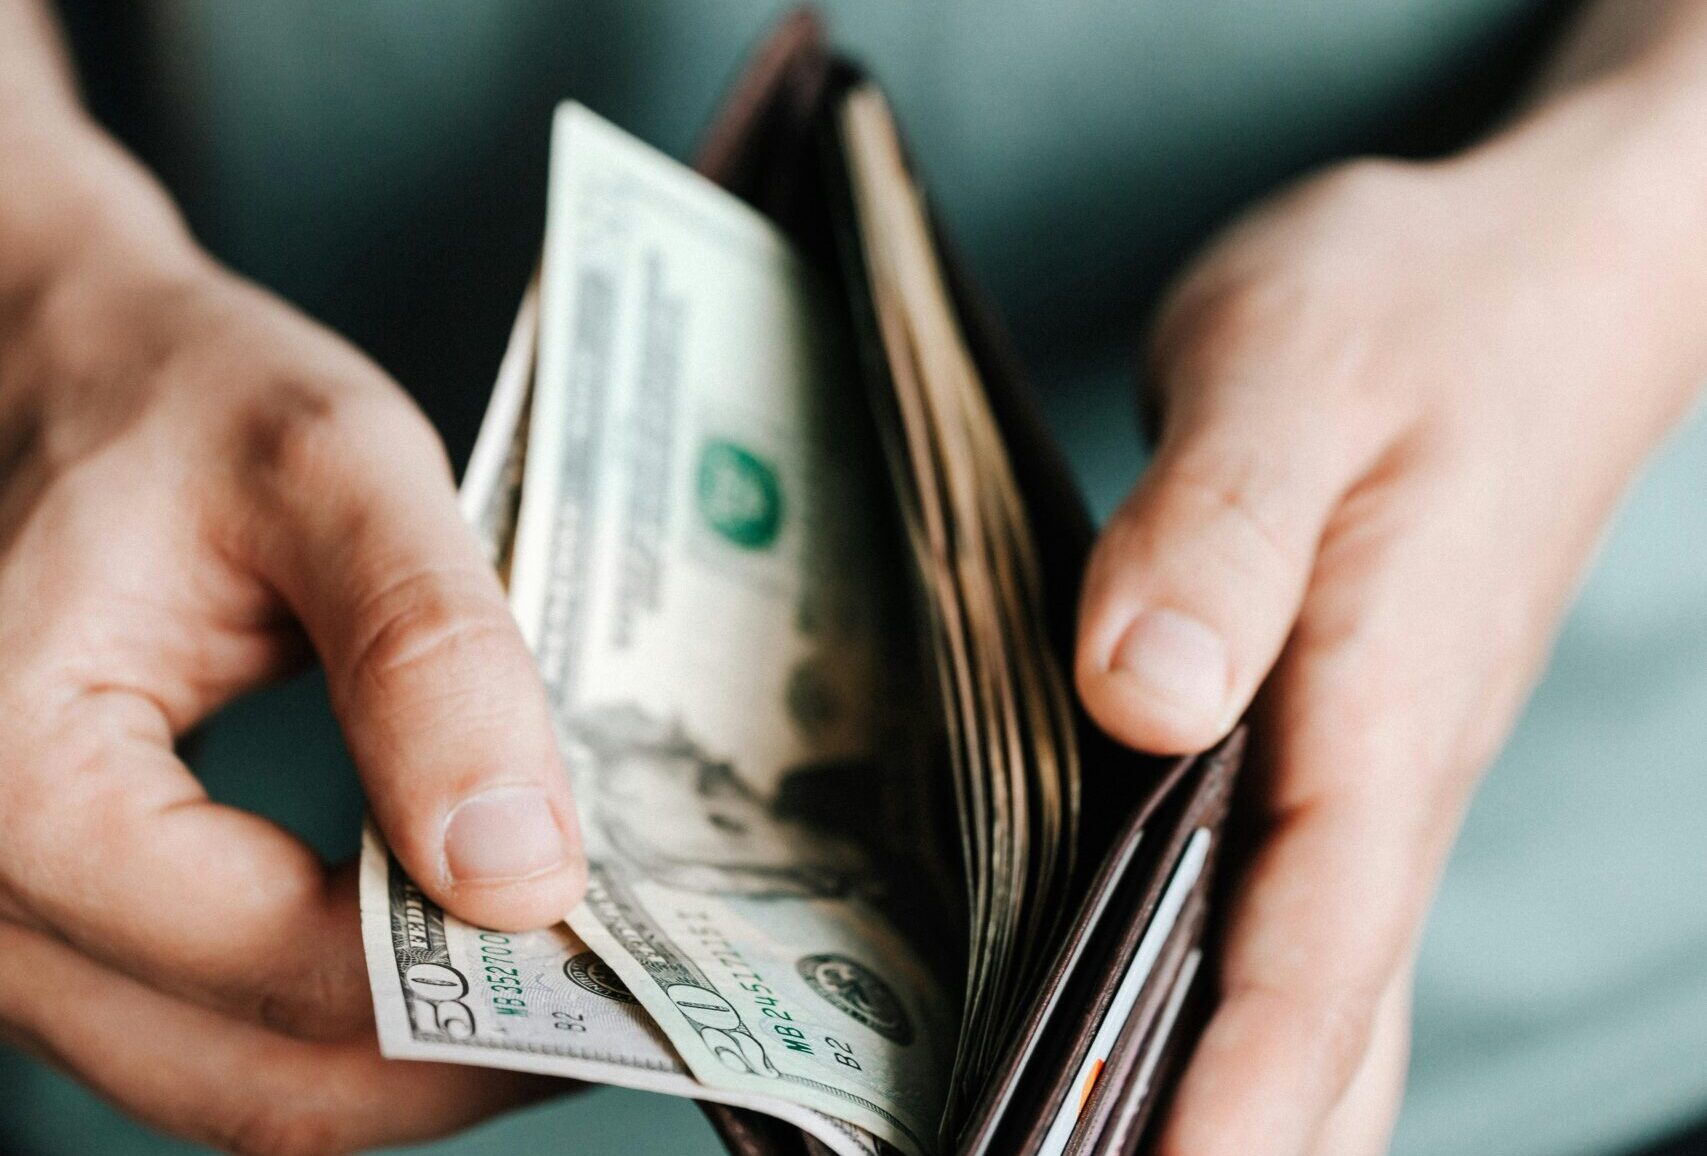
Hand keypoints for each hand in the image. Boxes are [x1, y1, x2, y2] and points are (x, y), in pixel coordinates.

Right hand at [0, 150, 583, 1149]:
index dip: (469, 991)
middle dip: (451, 1059)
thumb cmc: (177, 393)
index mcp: (13, 775)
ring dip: (397, 1058)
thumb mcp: (329, 468)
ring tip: (546, 982)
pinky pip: (195, 1029)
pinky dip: (327, 1020)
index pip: (279, 964)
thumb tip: (521, 875)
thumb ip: (429, 659)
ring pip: (220, 1080)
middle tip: (613, 1001)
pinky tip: (438, 952)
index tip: (620, 959)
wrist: (57, 366)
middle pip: (247, 1077)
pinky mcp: (47, 919)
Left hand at [1075, 77, 1706, 1154]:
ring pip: (1319, 993)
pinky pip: (1292, 918)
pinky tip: (1134, 1026)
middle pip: (1323, 1029)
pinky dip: (1229, 1008)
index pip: (1311, 960)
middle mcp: (1388, 777)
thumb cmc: (1416, 310)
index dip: (1223, 1106)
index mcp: (1383, 710)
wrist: (1534, 277)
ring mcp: (1372, 774)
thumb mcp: (1290, 371)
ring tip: (1072, 1152)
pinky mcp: (1341, 745)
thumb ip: (1218, 532)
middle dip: (1220, 1145)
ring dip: (1228, 1104)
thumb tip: (1141, 694)